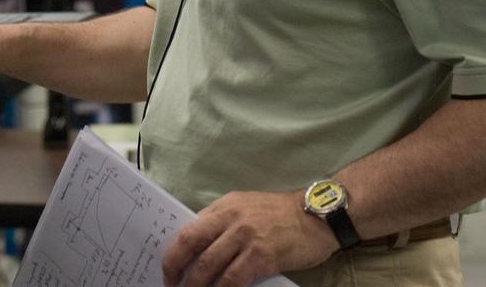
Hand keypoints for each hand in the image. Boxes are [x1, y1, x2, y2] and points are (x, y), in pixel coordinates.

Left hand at [162, 190, 336, 286]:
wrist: (317, 217)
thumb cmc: (281, 215)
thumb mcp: (246, 209)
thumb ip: (223, 224)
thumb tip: (200, 250)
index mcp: (224, 206)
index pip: (188, 230)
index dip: (173, 254)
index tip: (168, 271)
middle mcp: (231, 218)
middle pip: (190, 244)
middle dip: (175, 269)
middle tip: (172, 286)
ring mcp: (246, 236)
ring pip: (208, 265)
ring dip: (196, 286)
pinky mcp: (262, 255)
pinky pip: (233, 279)